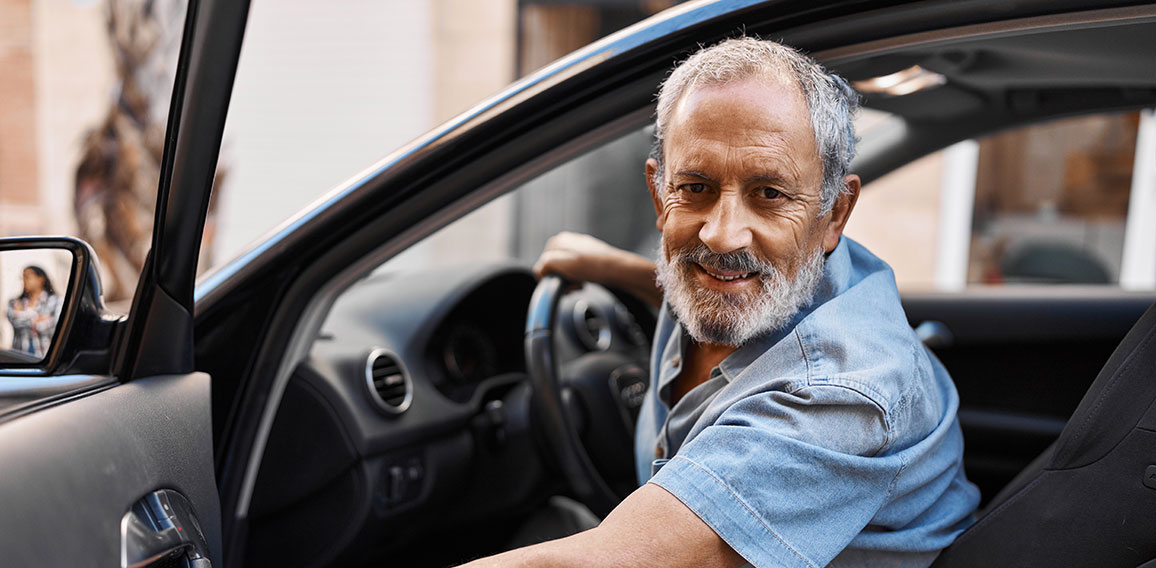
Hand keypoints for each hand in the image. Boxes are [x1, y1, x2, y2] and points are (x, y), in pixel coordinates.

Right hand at [533, 232, 661, 307]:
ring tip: (579, 284)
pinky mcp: (589, 258)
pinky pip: (576, 271)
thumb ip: (544, 265)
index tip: (558, 284)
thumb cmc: (594, 267)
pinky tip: (585, 282)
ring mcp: (580, 249)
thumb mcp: (561, 264)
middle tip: (570, 285)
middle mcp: (569, 242)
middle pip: (554, 266)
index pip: (542, 263)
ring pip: (565, 270)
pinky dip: (578, 279)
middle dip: (560, 279)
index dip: (548, 277)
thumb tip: (540, 271)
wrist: (618, 270)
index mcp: (559, 241)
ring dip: (569, 280)